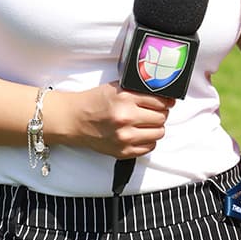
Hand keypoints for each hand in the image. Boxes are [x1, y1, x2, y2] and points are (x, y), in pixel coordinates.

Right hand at [51, 81, 174, 158]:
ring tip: (145, 124)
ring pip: (159, 133)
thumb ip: (139, 90)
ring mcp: (124, 137)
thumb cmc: (94, 102)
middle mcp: (125, 118)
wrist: (74, 120)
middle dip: (160, 114)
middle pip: (162, 118)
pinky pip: (149, 147)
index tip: (164, 103)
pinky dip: (147, 141)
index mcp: (125, 98)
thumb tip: (165, 97)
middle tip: (152, 113)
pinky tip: (138, 134)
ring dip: (155, 128)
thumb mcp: (117, 88)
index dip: (164, 102)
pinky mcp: (122, 151)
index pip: (160, 101)